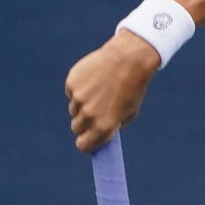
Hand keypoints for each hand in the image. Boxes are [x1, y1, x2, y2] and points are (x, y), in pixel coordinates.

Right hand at [65, 30, 159, 151]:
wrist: (129, 59)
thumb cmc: (133, 87)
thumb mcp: (130, 112)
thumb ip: (114, 126)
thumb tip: (100, 134)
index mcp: (104, 125)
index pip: (83, 145)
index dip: (85, 143)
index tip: (87, 139)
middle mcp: (89, 114)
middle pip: (76, 128)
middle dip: (84, 123)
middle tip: (95, 112)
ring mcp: (78, 98)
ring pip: (73, 109)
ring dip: (82, 104)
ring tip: (99, 91)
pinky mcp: (72, 83)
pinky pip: (71, 92)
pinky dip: (79, 89)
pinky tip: (94, 79)